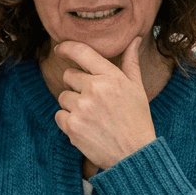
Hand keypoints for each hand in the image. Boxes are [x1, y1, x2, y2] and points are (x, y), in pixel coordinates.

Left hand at [53, 38, 155, 168]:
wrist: (134, 154)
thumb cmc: (137, 119)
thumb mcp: (137, 88)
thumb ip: (130, 62)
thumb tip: (134, 39)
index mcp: (111, 76)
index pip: (82, 52)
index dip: (67, 47)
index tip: (60, 49)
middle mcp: (95, 89)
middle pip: (68, 76)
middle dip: (76, 86)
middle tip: (93, 101)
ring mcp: (82, 108)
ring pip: (63, 97)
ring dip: (73, 105)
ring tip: (93, 117)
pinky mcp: (72, 126)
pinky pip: (59, 115)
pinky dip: (68, 122)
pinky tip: (86, 127)